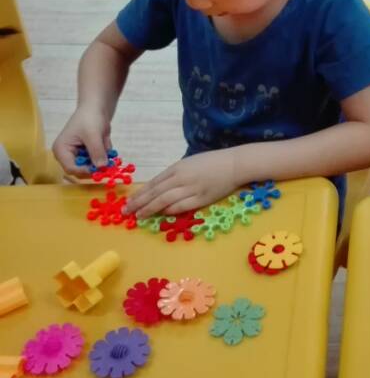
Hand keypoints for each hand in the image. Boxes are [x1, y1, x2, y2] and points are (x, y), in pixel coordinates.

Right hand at [52, 106, 111, 180]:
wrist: (96, 107)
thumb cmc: (89, 118)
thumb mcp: (93, 135)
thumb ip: (97, 152)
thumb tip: (101, 167)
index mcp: (61, 150)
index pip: (70, 168)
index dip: (85, 170)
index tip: (99, 168)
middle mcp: (67, 155)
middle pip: (81, 170)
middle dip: (95, 166)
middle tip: (108, 161)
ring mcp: (78, 155)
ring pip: (91, 166)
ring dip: (101, 159)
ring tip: (104, 143)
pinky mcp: (88, 154)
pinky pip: (98, 161)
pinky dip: (104, 155)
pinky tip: (104, 141)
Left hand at [123, 149, 238, 218]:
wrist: (234, 164)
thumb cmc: (212, 162)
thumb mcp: (190, 162)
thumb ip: (176, 173)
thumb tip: (160, 187)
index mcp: (177, 168)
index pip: (154, 183)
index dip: (140, 193)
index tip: (129, 201)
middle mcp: (181, 178)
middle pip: (156, 192)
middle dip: (140, 202)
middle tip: (127, 211)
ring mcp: (191, 189)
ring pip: (165, 200)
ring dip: (150, 208)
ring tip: (139, 216)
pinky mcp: (201, 198)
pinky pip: (182, 206)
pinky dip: (170, 210)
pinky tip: (162, 214)